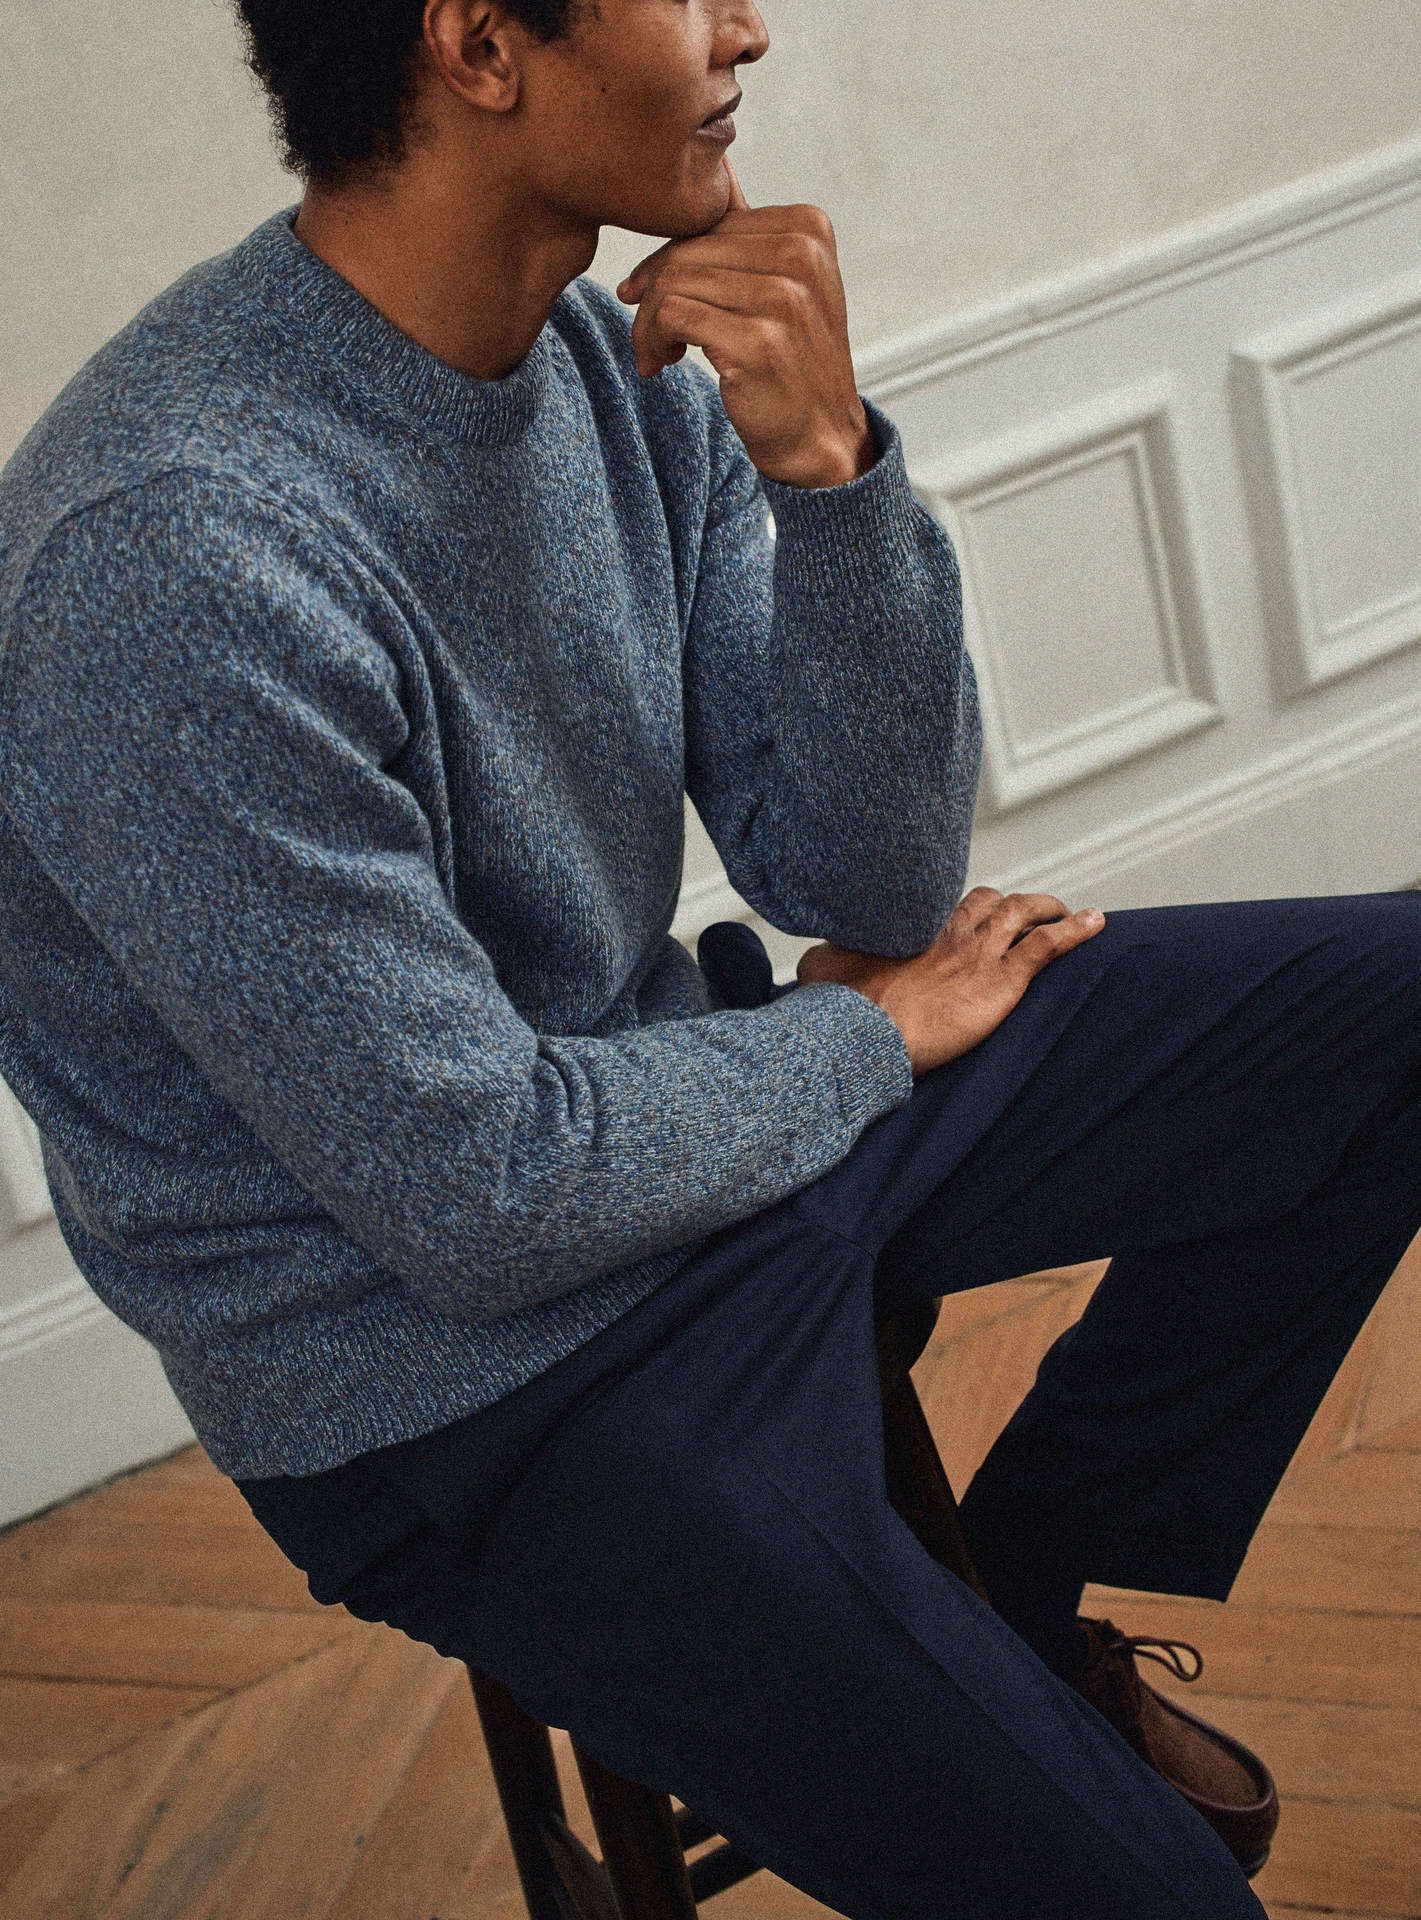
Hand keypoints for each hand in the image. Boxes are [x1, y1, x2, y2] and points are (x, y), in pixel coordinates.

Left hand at [615, 158, 875, 488]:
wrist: (818, 437)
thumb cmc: (790, 363)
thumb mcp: (780, 284)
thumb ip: (748, 231)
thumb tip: (716, 161)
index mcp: (808, 227)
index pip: (708, 223)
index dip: (668, 261)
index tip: (651, 298)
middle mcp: (802, 254)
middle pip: (686, 249)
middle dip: (653, 293)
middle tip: (652, 335)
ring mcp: (784, 296)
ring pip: (673, 281)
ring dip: (649, 323)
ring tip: (659, 352)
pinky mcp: (759, 338)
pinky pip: (672, 314)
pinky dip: (653, 340)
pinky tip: (663, 362)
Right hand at [796, 888, 1106, 1075]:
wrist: (866, 1034)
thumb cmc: (841, 1008)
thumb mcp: (819, 971)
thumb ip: (822, 959)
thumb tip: (810, 959)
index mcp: (911, 929)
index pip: (945, 904)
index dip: (964, 909)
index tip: (972, 916)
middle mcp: (948, 932)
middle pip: (989, 901)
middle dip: (1011, 904)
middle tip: (1026, 913)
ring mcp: (978, 954)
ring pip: (1024, 914)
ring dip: (1049, 909)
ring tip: (1068, 911)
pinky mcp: (1002, 982)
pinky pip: (1048, 946)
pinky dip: (1076, 931)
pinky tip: (1097, 923)